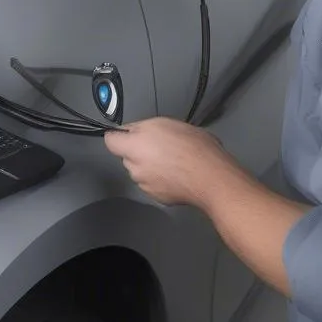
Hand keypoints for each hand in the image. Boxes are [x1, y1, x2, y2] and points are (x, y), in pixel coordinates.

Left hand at [103, 117, 230, 206]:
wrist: (211, 178)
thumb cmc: (191, 145)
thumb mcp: (166, 123)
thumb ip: (142, 127)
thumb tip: (131, 131)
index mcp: (134, 147)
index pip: (110, 141)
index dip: (119, 136)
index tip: (130, 134)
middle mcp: (134, 168)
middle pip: (128, 157)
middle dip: (139, 151)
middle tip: (161, 145)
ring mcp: (145, 185)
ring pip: (141, 171)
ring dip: (150, 166)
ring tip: (174, 161)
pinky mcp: (157, 198)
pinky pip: (153, 184)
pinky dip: (161, 180)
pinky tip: (178, 176)